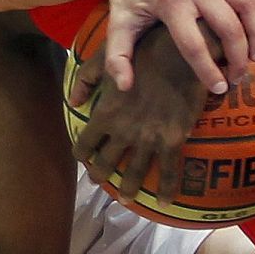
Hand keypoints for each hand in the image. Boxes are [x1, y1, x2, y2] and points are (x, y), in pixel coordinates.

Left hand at [70, 25, 206, 208]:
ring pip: (136, 173)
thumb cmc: (143, 50)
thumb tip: (74, 100)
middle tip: (98, 183)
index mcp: (104, 113)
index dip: (82, 153)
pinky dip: (167, 189)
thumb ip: (86, 80)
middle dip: (100, 175)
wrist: (181, 52)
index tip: (82, 159)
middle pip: (107, 162)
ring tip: (125, 201)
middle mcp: (123, 132)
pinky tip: (165, 203)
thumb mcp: (105, 59)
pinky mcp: (173, 140)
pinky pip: (169, 171)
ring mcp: (148, 139)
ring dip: (129, 189)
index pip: (86, 142)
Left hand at [97, 0, 254, 99]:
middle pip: (227, 27)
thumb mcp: (117, 27)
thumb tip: (125, 87)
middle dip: (238, 57)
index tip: (220, 88)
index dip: (209, 71)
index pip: (195, 45)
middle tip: (239, 76)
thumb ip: (118, 58)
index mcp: (169, 3)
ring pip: (247, 2)